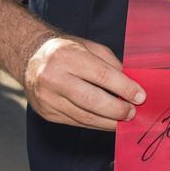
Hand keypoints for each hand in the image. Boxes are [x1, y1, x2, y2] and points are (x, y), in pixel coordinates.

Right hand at [23, 36, 145, 129]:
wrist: (29, 57)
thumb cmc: (64, 50)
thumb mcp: (88, 46)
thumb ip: (110, 64)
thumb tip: (130, 84)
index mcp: (66, 57)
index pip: (102, 76)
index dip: (124, 88)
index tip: (140, 96)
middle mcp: (54, 78)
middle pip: (92, 100)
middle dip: (117, 109)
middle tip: (133, 113)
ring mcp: (48, 98)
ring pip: (84, 116)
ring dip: (108, 121)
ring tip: (123, 120)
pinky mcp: (47, 113)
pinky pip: (76, 122)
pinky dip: (95, 123)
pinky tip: (106, 121)